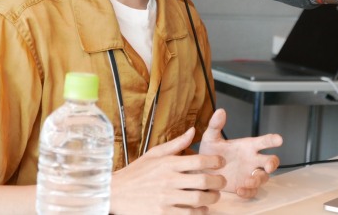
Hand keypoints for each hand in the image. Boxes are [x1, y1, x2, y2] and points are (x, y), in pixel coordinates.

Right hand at [110, 127, 225, 213]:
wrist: (115, 193)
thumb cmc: (136, 173)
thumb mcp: (155, 154)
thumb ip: (177, 143)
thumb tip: (193, 130)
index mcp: (168, 163)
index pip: (200, 159)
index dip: (216, 161)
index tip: (221, 163)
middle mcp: (169, 179)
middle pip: (204, 180)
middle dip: (219, 182)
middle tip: (222, 182)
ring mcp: (165, 198)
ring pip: (199, 199)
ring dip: (212, 198)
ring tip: (214, 196)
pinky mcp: (162, 213)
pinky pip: (188, 214)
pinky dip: (199, 212)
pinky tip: (201, 209)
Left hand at [198, 108, 282, 197]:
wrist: (200, 171)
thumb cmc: (209, 152)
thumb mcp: (210, 138)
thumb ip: (215, 125)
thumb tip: (220, 111)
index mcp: (247, 146)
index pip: (264, 141)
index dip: (272, 139)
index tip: (279, 139)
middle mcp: (252, 159)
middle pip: (271, 161)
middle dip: (272, 163)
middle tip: (268, 166)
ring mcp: (249, 174)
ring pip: (264, 177)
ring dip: (258, 179)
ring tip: (248, 180)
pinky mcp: (244, 186)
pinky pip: (253, 191)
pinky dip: (249, 192)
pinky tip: (240, 190)